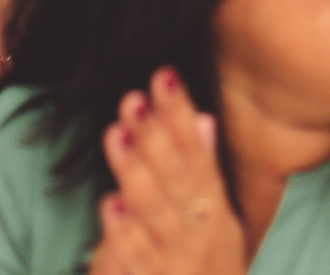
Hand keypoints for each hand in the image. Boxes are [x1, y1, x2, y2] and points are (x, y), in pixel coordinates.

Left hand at [89, 69, 246, 274]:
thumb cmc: (209, 271)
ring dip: (137, 171)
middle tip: (134, 96)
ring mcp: (176, 258)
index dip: (179, 112)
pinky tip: (111, 203)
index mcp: (215, 210)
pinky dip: (125, 231)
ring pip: (156, 210)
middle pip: (177, 175)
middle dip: (155, 133)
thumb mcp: (218, 222)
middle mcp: (200, 231)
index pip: (197, 151)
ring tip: (117, 133)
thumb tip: (201, 120)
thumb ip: (205, 172)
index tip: (163, 75)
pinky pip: (138, 256)